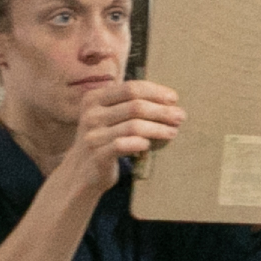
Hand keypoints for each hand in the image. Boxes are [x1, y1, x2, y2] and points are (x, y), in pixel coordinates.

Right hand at [65, 80, 183, 180]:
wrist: (79, 172)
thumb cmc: (102, 141)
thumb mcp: (108, 117)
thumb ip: (128, 105)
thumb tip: (169, 101)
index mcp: (94, 98)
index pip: (130, 88)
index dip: (155, 92)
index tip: (174, 99)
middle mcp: (91, 114)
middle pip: (135, 106)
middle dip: (162, 111)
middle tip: (180, 116)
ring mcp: (92, 135)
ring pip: (134, 126)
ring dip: (158, 128)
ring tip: (173, 132)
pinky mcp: (97, 155)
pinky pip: (124, 145)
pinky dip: (141, 143)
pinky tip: (150, 145)